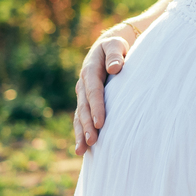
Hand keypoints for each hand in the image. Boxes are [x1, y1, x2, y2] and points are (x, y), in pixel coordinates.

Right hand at [73, 27, 131, 154]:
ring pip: (79, 115)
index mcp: (90, 69)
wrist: (107, 48)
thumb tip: (115, 68)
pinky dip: (80, 132)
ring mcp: (82, 93)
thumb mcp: (116, 45)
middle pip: (84, 106)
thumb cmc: (116, 47)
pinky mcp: (85, 101)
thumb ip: (115, 55)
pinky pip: (81, 118)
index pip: (94, 90)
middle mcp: (83, 83)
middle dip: (87, 125)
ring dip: (80, 132)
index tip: (100, 123)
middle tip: (92, 141)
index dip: (96, 107)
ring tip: (81, 150)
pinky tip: (82, 149)